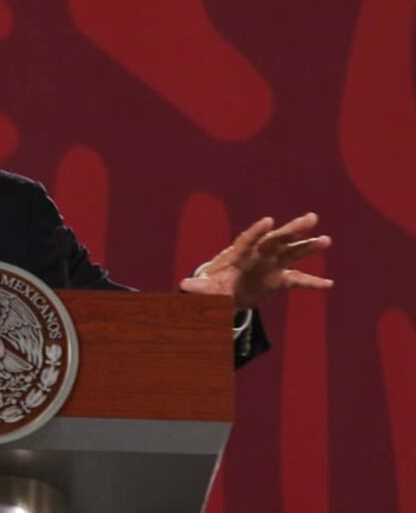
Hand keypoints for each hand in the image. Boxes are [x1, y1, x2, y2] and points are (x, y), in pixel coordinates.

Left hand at [179, 212, 332, 310]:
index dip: (258, 231)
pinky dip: (312, 283)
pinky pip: (298, 280)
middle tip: (311, 218)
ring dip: (308, 247)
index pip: (249, 239)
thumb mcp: (205, 288)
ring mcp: (272, 266)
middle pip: (277, 239)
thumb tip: (183, 287)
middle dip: (293, 229)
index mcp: (239, 253)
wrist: (225, 294)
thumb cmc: (213, 286)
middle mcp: (259, 255)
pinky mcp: (280, 280)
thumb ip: (199, 287)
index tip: (268, 221)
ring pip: (292, 254)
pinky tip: (329, 284)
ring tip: (326, 240)